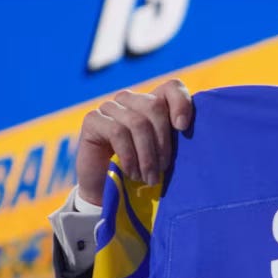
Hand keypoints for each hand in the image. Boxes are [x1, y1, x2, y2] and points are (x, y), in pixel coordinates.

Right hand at [76, 78, 193, 203]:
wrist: (109, 190)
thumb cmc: (142, 172)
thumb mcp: (164, 156)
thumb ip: (176, 139)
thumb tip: (185, 127)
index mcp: (153, 103)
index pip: (172, 87)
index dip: (181, 103)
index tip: (183, 128)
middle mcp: (131, 99)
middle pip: (154, 106)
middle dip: (162, 142)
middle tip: (163, 169)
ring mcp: (110, 107)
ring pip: (137, 122)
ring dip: (146, 156)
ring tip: (148, 177)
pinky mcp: (93, 119)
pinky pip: (117, 132)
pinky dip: (129, 156)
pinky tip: (132, 172)